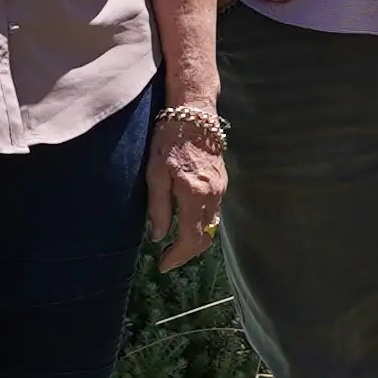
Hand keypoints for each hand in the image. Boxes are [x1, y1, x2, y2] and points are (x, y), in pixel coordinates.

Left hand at [146, 113, 229, 265]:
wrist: (194, 112)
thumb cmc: (169, 139)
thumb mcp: (155, 173)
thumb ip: (158, 207)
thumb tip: (159, 235)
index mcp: (195, 194)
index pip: (191, 239)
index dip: (177, 257)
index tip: (163, 265)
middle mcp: (213, 195)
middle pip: (205, 237)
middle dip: (187, 253)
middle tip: (167, 259)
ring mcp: (221, 188)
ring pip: (211, 225)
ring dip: (194, 238)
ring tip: (174, 243)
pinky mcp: (222, 181)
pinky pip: (214, 211)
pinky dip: (201, 223)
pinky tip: (186, 221)